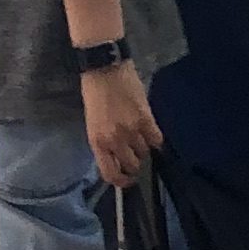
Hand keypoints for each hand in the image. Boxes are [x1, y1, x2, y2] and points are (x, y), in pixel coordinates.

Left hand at [83, 59, 160, 185]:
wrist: (104, 68)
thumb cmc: (94, 93)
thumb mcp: (92, 123)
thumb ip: (104, 142)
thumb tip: (117, 157)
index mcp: (97, 141)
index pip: (110, 173)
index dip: (121, 181)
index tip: (127, 180)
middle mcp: (114, 140)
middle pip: (131, 164)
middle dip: (134, 164)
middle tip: (135, 156)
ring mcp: (131, 130)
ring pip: (144, 152)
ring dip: (143, 149)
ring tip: (140, 138)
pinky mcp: (146, 119)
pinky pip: (156, 139)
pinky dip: (154, 139)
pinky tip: (150, 132)